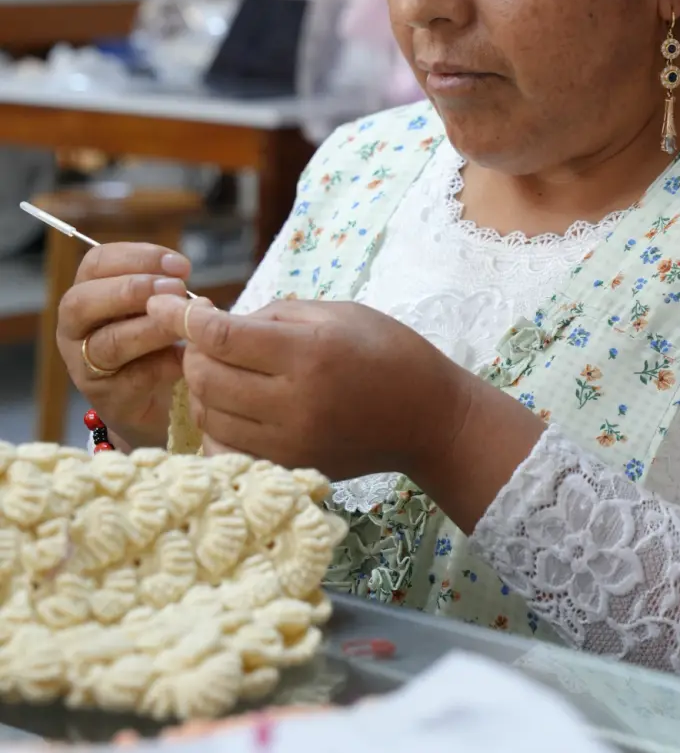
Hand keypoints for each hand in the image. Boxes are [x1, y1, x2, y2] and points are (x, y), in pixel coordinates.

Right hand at [57, 243, 192, 450]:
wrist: (155, 400)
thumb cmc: (153, 341)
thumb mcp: (154, 306)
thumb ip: (162, 287)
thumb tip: (181, 273)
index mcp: (86, 293)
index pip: (97, 263)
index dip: (139, 257)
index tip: (180, 266)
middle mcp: (75, 328)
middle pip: (83, 301)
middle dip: (132, 289)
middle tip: (177, 289)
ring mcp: (85, 366)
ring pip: (109, 342)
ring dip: (152, 327)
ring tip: (184, 323)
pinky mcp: (109, 397)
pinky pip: (135, 377)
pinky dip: (165, 363)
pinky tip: (188, 357)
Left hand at [146, 295, 464, 476]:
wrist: (428, 418)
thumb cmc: (388, 351)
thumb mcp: (337, 313)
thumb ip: (274, 316)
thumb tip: (218, 323)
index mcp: (309, 353)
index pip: (222, 337)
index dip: (183, 317)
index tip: (161, 302)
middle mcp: (295, 402)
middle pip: (208, 377)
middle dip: (194, 351)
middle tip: (207, 338)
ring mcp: (290, 443)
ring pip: (210, 415)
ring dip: (203, 388)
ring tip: (222, 370)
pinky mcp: (290, 467)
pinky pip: (227, 449)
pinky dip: (218, 424)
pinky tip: (232, 406)